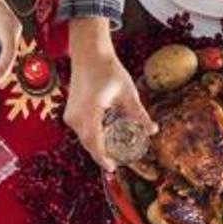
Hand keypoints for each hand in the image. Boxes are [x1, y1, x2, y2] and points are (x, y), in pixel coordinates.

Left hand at [0, 0, 20, 81]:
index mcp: (4, 24)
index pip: (8, 49)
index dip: (3, 65)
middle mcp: (14, 28)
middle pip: (12, 55)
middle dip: (3, 72)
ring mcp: (15, 30)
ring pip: (13, 54)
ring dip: (6, 68)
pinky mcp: (13, 32)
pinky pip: (13, 49)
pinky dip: (7, 61)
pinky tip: (1, 71)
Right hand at [64, 19, 157, 170]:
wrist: (88, 55)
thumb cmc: (108, 70)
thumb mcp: (127, 92)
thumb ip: (139, 114)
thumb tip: (153, 130)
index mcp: (90, 111)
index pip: (95, 142)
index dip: (103, 158)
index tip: (113, 168)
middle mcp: (76, 115)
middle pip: (89, 144)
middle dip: (102, 155)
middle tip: (118, 162)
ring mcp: (70, 115)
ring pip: (84, 139)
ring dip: (97, 146)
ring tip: (113, 152)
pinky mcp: (69, 113)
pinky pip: (81, 132)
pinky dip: (92, 137)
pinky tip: (105, 138)